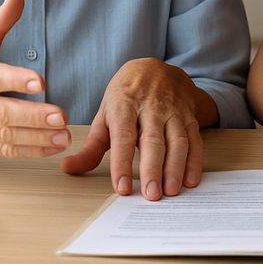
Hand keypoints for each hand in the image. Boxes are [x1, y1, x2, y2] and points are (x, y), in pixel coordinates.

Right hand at [0, 0, 70, 157]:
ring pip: (4, 134)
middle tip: (60, 116)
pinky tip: (52, 148)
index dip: (15, 80)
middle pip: (0, 112)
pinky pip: (4, 150)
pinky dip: (29, 152)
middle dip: (32, 116)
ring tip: (63, 135)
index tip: (41, 82)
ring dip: (36, 138)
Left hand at [62, 58, 210, 200]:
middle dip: (153, 169)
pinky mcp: (189, 116)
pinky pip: (194, 140)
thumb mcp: (105, 115)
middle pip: (152, 140)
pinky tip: (190, 180)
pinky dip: (194, 161)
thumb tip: (68, 168)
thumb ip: (90, 146)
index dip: (122, 162)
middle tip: (151, 195)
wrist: (156, 68)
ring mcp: (173, 111)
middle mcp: (150, 107)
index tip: (122, 187)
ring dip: (176, 167)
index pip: (123, 136)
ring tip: (171, 191)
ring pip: (177, 140)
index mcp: (124, 105)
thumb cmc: (126, 95)